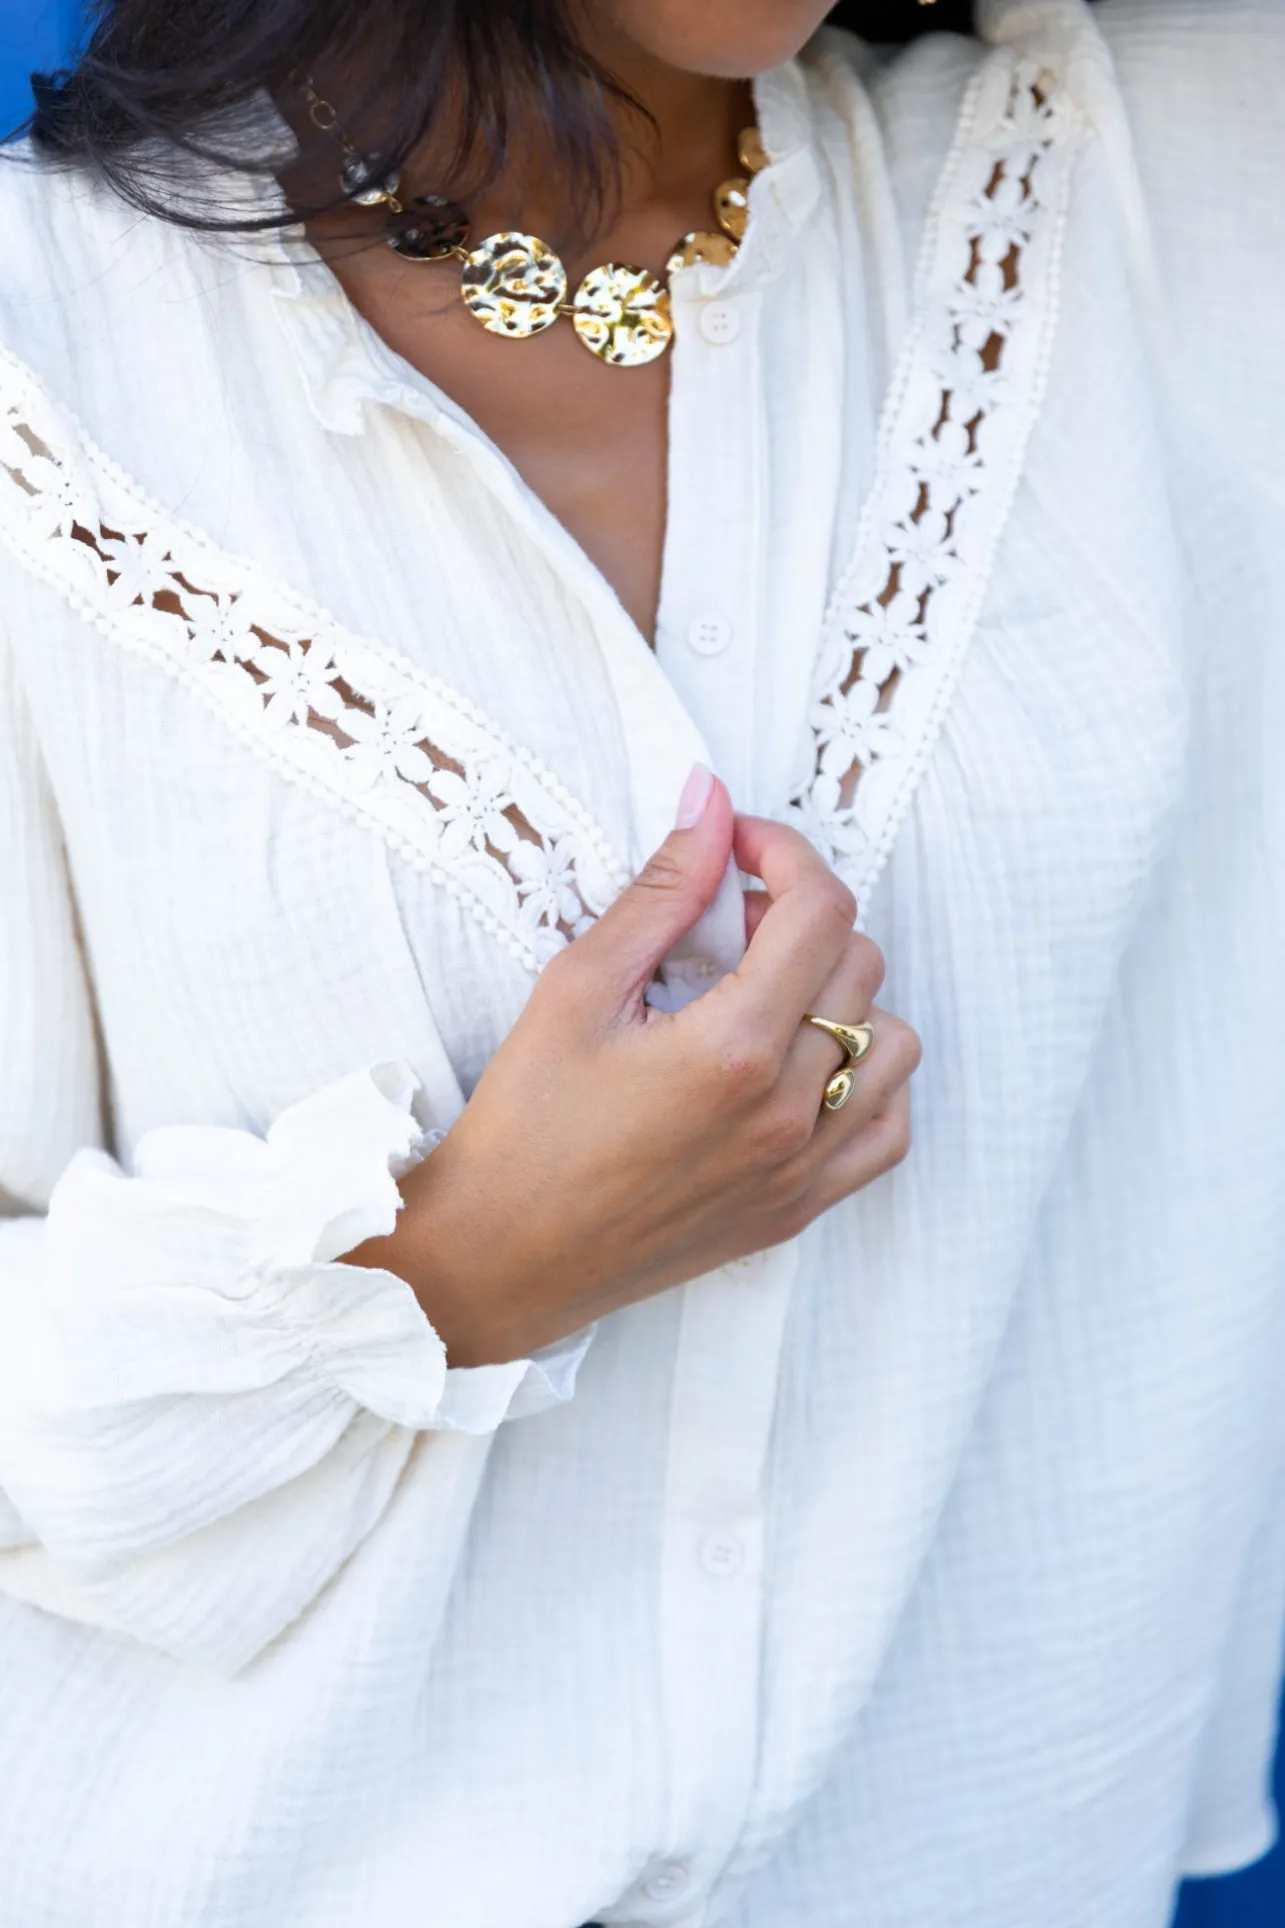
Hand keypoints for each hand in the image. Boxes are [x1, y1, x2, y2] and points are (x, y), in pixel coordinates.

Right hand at [348, 768, 920, 1365]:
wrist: (502, 1256)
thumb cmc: (524, 1125)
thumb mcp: (576, 988)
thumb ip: (659, 893)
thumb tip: (709, 804)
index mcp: (733, 1050)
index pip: (819, 910)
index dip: (783, 853)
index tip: (736, 847)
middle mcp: (786, 1112)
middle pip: (860, 965)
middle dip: (799, 918)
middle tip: (727, 923)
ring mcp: (802, 1167)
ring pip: (891, 1043)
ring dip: (843, 997)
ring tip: (766, 997)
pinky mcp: (799, 1206)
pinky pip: (888, 1127)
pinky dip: (863, 1080)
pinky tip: (799, 1066)